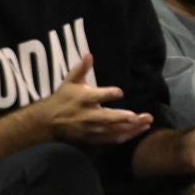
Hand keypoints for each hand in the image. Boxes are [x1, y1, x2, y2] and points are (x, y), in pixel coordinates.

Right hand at [35, 54, 153, 145]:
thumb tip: (89, 54)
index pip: (96, 97)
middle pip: (107, 118)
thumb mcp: (70, 81)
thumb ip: (81, 69)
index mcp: (82, 99)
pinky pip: (110, 139)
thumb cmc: (63, 98)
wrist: (48, 122)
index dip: (108, 94)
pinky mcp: (92, 138)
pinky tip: (138, 131)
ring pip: (112, 131)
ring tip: (147, 122)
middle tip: (140, 116)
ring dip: (131, 128)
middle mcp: (87, 115)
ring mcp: (90, 129)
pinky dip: (125, 137)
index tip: (120, 92)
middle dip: (124, 118)